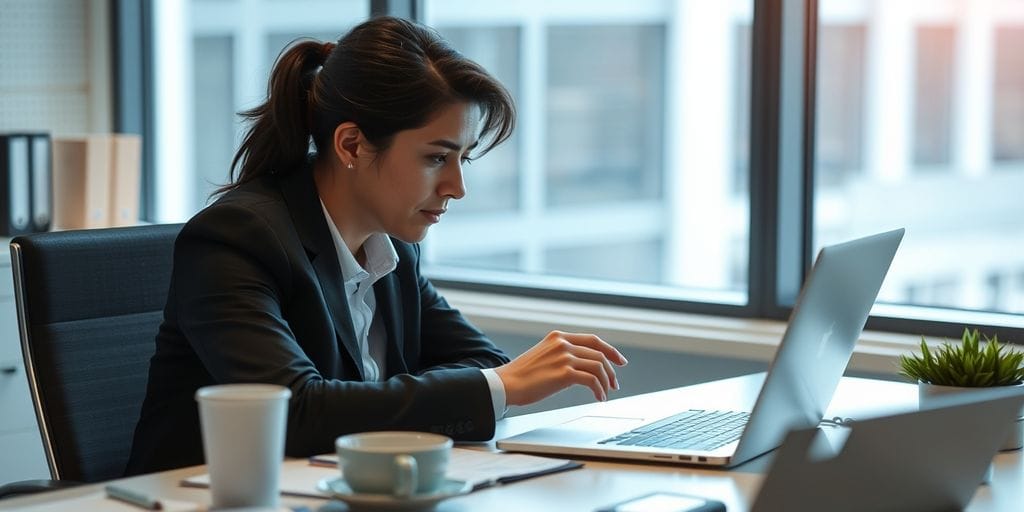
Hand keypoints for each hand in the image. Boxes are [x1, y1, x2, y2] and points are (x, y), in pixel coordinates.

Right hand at [494, 331, 627, 405]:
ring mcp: (564, 357)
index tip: (620, 361)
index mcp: (558, 336)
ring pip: (598, 366)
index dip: (611, 350)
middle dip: (611, 370)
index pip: (593, 340)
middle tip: (614, 384)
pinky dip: (599, 390)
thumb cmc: (522, 375)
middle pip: (599, 353)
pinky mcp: (564, 373)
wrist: (506, 384)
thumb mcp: (544, 355)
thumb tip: (582, 367)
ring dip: (606, 382)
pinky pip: (592, 380)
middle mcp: (563, 343)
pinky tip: (598, 397)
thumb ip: (562, 355)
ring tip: (605, 393)